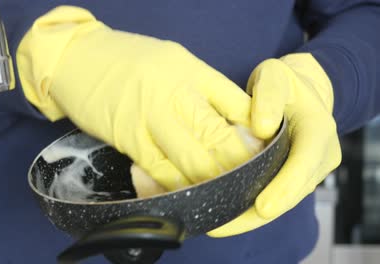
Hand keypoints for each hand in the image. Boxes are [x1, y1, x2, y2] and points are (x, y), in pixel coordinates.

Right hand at [17, 6, 257, 189]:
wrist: (77, 58)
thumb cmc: (127, 60)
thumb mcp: (172, 61)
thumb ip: (202, 88)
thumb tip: (233, 121)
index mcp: (190, 70)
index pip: (235, 103)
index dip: (254, 131)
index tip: (262, 151)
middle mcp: (174, 92)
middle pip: (218, 135)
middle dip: (238, 164)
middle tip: (250, 181)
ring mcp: (150, 117)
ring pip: (192, 159)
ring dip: (211, 181)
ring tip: (226, 194)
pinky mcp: (128, 138)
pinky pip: (160, 170)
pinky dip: (177, 185)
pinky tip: (190, 194)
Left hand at [208, 53, 341, 236]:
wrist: (298, 92)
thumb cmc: (283, 83)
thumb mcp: (274, 75)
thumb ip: (268, 96)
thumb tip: (260, 128)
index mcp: (318, 130)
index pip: (304, 162)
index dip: (284, 187)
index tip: (263, 207)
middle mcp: (320, 156)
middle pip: (292, 192)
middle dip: (260, 213)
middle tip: (223, 226)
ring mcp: (309, 171)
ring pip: (283, 201)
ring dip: (252, 217)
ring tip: (218, 225)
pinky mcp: (295, 178)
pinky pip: (276, 197)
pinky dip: (251, 208)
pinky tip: (225, 214)